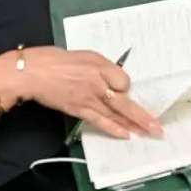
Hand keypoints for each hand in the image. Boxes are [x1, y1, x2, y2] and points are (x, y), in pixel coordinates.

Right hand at [0, 46, 161, 139]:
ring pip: (116, 114)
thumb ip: (102, 68)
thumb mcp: (85, 56)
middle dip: (142, 115)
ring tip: (148, 133)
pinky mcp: (79, 110)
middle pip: (125, 101)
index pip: (124, 80)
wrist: (33, 72)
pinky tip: (126, 135)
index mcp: (99, 65)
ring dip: (133, 125)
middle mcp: (97, 82)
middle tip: (157, 127)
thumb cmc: (57, 60)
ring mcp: (89, 98)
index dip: (125, 86)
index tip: (121, 88)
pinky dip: (114, 129)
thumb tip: (114, 80)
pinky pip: (100, 121)